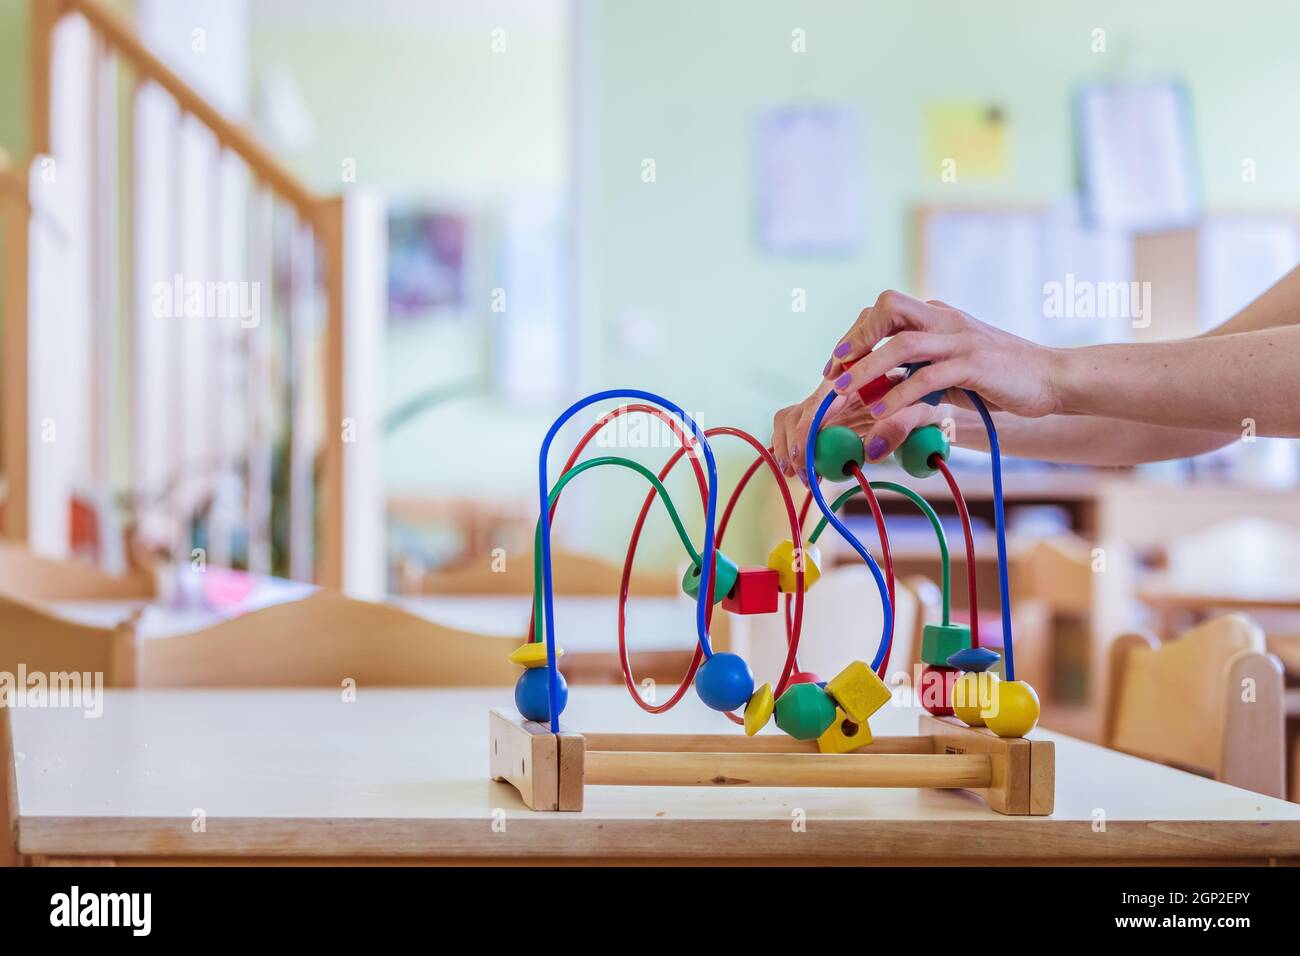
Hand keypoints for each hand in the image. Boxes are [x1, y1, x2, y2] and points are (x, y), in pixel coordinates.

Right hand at [771, 379, 943, 481]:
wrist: (929, 399)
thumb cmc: (925, 400)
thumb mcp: (920, 410)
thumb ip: (897, 427)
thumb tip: (870, 452)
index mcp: (853, 379)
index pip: (817, 404)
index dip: (805, 432)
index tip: (804, 458)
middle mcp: (834, 391)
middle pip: (796, 413)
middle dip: (792, 444)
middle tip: (800, 474)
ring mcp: (827, 407)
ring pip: (790, 421)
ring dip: (787, 448)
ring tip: (795, 475)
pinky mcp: (825, 421)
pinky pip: (799, 432)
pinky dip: (794, 450)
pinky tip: (802, 470)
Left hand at [823, 290, 1064, 419]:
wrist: (1054, 378)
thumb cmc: (1002, 378)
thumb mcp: (953, 368)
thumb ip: (920, 370)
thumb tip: (880, 388)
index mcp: (938, 316)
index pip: (886, 310)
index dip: (856, 334)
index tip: (835, 364)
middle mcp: (946, 320)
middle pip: (889, 308)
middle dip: (856, 336)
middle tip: (833, 369)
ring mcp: (961, 340)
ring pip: (902, 343)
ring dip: (867, 367)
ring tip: (843, 391)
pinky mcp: (975, 364)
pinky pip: (928, 376)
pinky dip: (900, 393)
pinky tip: (881, 411)